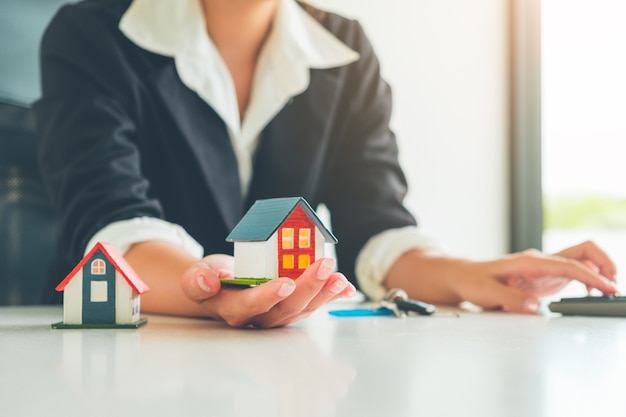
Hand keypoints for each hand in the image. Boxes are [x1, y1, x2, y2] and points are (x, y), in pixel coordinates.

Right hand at [180, 255, 355, 327]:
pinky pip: (312, 304)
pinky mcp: (292, 308)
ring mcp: (277, 315)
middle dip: (308, 288)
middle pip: (285, 309)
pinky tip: (347, 288)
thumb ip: (197, 280)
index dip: (269, 296)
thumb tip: (208, 281)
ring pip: (303, 309)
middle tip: (324, 266)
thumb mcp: (196, 276)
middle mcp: (258, 317)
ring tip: (341, 279)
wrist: (220, 288)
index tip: (286, 283)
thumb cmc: (210, 280)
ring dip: (324, 294)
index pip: (251, 305)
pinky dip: (330, 296)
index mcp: (233, 308)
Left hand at [458, 241, 617, 313]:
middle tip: (612, 287)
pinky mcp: (545, 276)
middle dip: (604, 264)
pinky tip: (589, 292)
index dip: (590, 275)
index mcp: (529, 261)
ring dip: (599, 270)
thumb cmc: (473, 281)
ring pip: (582, 259)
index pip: (568, 264)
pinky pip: (574, 271)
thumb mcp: (487, 293)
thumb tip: (536, 307)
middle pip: (583, 251)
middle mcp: (540, 260)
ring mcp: (545, 267)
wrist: (464, 277)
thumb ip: (511, 299)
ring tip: (606, 291)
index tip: (606, 287)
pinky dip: (588, 278)